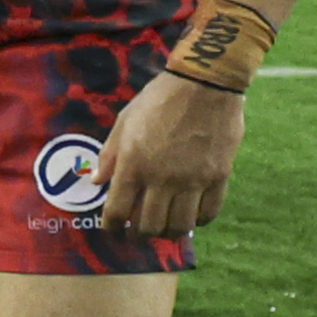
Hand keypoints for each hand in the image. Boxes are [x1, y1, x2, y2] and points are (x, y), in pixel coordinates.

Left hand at [90, 70, 244, 232]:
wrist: (204, 82)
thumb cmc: (159, 98)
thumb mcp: (124, 121)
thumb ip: (109, 155)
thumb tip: (98, 182)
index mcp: (133, 164)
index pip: (117, 211)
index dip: (112, 226)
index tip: (114, 228)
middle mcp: (161, 178)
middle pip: (148, 226)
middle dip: (139, 234)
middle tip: (138, 232)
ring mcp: (192, 180)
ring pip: (179, 226)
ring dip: (168, 233)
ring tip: (164, 227)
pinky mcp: (218, 177)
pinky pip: (208, 213)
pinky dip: (197, 221)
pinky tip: (191, 216)